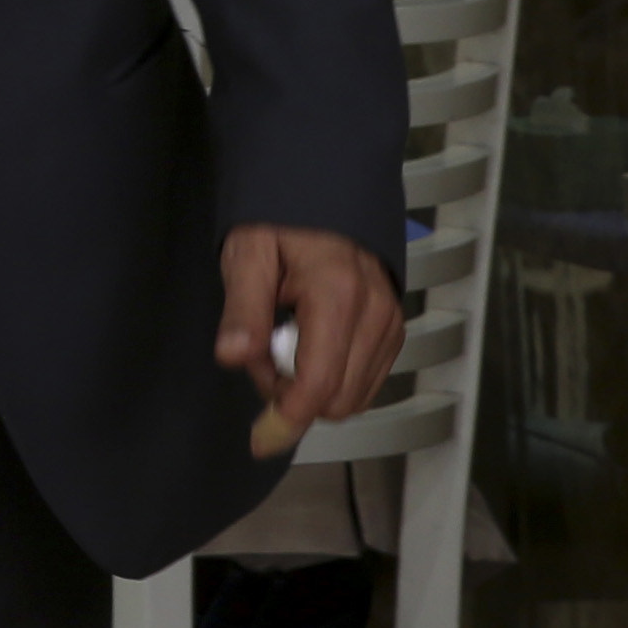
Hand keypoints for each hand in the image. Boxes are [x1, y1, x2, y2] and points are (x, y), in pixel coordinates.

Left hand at [219, 223, 403, 459]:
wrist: (323, 193)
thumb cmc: (281, 220)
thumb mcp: (247, 252)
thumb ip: (243, 308)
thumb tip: (233, 356)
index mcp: (337, 295)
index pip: (319, 384)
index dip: (287, 417)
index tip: (258, 435)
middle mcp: (375, 313)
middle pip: (340, 400)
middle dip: (295, 396)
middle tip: (262, 354)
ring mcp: (391, 323)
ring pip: (355, 397)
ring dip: (315, 388)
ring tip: (283, 343)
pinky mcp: (394, 330)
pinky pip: (366, 381)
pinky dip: (335, 378)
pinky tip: (308, 345)